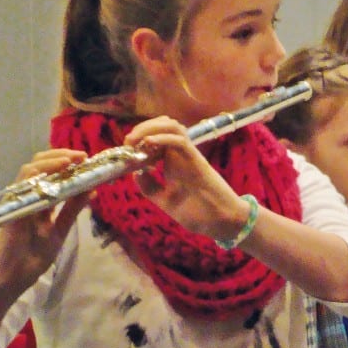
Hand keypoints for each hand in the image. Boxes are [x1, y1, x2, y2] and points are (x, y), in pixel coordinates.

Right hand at [0, 149, 88, 298]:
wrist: (11, 281)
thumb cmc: (31, 259)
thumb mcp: (59, 231)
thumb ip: (72, 211)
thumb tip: (91, 191)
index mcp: (40, 203)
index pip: (51, 174)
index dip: (67, 163)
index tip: (86, 159)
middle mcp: (29, 198)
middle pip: (39, 166)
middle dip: (61, 155)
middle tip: (81, 156)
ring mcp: (20, 202)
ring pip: (30, 170)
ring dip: (52, 161)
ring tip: (71, 160)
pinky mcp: (14, 209)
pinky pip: (23, 186)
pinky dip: (38, 175)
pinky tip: (55, 172)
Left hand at [124, 116, 248, 240]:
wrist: (222, 221)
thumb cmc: (198, 213)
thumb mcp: (166, 200)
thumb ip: (151, 186)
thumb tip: (135, 172)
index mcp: (172, 163)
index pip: (156, 137)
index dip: (138, 138)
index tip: (125, 149)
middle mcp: (180, 155)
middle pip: (163, 125)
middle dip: (142, 128)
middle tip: (127, 142)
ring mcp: (189, 156)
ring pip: (172, 127)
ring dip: (151, 128)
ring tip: (136, 139)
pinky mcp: (196, 160)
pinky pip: (180, 141)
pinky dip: (163, 137)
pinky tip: (149, 143)